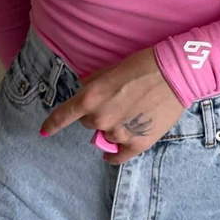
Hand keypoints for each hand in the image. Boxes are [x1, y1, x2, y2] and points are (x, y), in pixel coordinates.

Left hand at [38, 47, 184, 163]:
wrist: (175, 74)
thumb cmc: (144, 64)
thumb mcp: (112, 68)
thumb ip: (94, 83)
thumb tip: (84, 90)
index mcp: (91, 97)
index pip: (63, 115)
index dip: (52, 124)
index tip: (44, 131)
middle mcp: (100, 118)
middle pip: (88, 123)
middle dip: (96, 115)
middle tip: (115, 103)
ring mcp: (118, 133)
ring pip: (105, 136)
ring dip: (110, 128)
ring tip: (129, 115)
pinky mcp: (137, 143)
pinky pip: (118, 155)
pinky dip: (114, 153)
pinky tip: (114, 151)